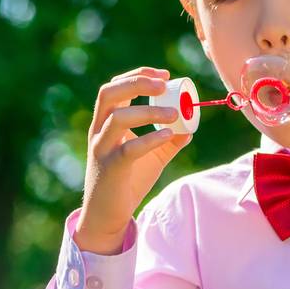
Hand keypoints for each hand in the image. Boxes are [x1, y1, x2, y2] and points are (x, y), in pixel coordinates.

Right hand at [74, 68, 190, 252]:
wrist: (107, 214)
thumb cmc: (127, 182)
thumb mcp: (151, 157)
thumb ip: (168, 141)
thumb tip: (190, 128)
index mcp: (106, 123)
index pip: (114, 87)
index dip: (138, 75)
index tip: (164, 74)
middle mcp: (100, 131)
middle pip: (109, 93)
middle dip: (136, 83)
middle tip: (164, 84)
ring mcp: (103, 149)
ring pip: (118, 118)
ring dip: (149, 111)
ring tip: (175, 114)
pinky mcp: (111, 168)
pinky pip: (129, 149)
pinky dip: (151, 139)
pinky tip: (169, 135)